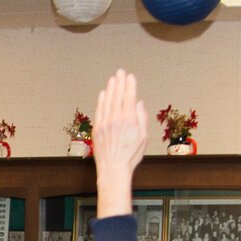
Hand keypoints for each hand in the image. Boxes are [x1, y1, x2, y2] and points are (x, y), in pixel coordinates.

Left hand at [91, 69, 146, 216]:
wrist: (113, 169)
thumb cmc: (131, 155)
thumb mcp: (143, 137)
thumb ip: (141, 118)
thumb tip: (138, 103)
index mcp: (129, 120)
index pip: (129, 97)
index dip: (130, 85)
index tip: (130, 76)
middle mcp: (116, 119)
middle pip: (117, 96)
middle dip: (119, 82)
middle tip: (120, 72)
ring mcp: (105, 123)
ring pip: (107, 101)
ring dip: (110, 89)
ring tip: (113, 79)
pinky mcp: (97, 129)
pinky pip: (99, 110)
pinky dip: (101, 101)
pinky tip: (103, 93)